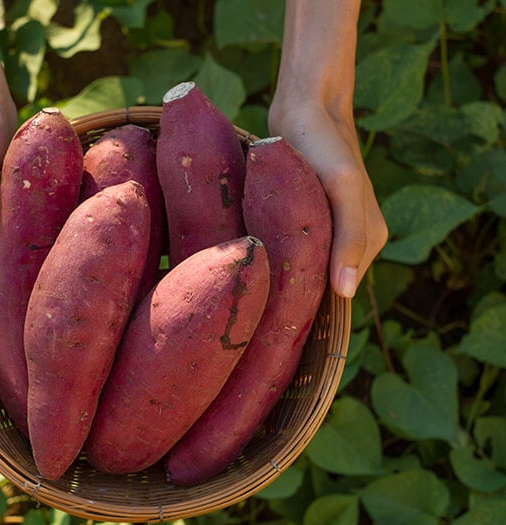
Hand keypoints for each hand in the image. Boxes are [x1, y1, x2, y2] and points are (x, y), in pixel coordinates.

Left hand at [267, 98, 387, 297]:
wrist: (304, 107)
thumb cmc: (325, 146)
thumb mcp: (342, 188)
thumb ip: (350, 237)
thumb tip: (345, 293)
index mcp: (369, 242)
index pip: (339, 296)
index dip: (309, 309)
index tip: (274, 324)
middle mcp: (350, 241)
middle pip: (320, 285)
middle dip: (291, 295)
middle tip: (252, 307)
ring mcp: (327, 230)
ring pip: (303, 269)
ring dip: (280, 277)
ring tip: (249, 288)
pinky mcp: (305, 219)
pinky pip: (291, 250)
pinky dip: (274, 257)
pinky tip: (252, 264)